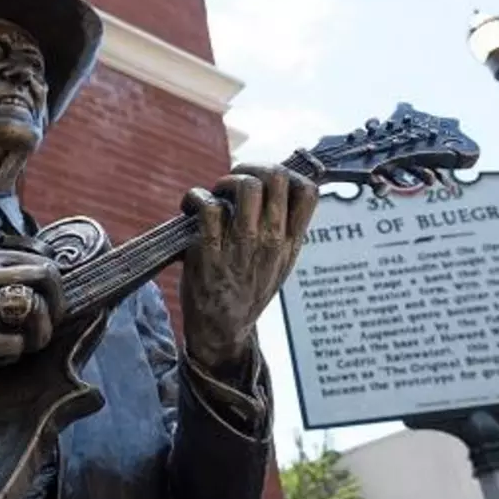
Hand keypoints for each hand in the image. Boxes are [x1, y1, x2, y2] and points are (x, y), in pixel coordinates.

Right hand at [0, 247, 63, 378]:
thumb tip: (36, 273)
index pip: (38, 259)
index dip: (54, 283)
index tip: (50, 300)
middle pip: (43, 276)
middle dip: (57, 303)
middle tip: (51, 322)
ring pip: (31, 309)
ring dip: (41, 331)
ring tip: (34, 341)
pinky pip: (12, 344)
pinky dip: (18, 351)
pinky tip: (7, 353)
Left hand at [180, 164, 317, 368]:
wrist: (221, 331)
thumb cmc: (246, 291)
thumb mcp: (279, 264)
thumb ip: (284, 230)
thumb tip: (280, 187)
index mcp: (290, 242)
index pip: (308, 191)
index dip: (286, 174)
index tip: (265, 181)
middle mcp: (270, 241)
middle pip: (276, 178)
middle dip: (251, 168)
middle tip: (235, 181)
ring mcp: (241, 246)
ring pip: (245, 187)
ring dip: (225, 181)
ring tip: (216, 194)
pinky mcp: (208, 250)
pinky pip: (207, 205)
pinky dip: (194, 197)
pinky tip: (190, 207)